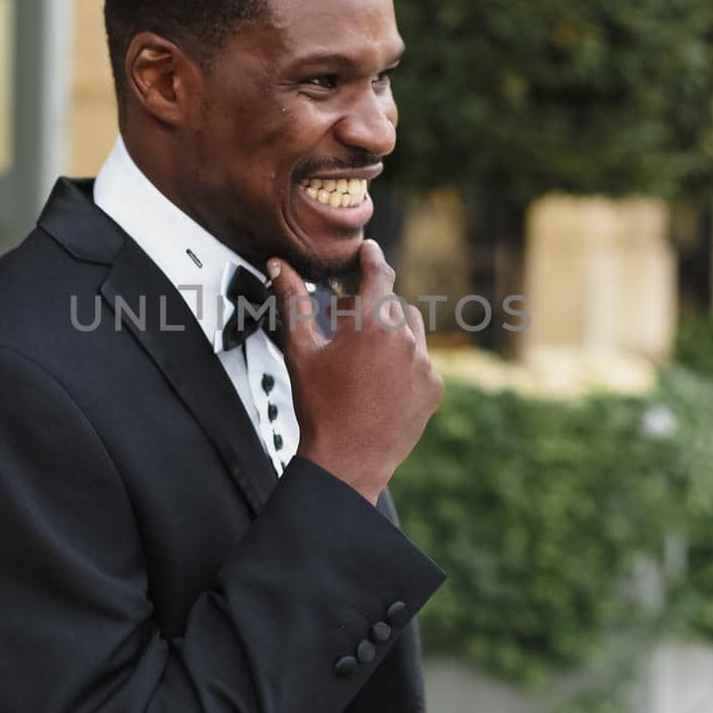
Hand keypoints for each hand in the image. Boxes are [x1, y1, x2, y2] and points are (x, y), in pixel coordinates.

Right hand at [268, 240, 442, 504]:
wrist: (345, 462)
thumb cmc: (319, 407)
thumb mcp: (300, 350)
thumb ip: (293, 300)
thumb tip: (278, 265)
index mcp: (372, 324)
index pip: (379, 273)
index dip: (372, 257)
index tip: (368, 250)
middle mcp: (405, 339)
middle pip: (392, 304)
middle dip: (372, 307)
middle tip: (346, 323)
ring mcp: (424, 365)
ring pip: (412, 330)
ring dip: (392, 332)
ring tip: (364, 354)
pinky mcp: (433, 388)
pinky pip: (422, 360)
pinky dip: (405, 361)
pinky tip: (380, 381)